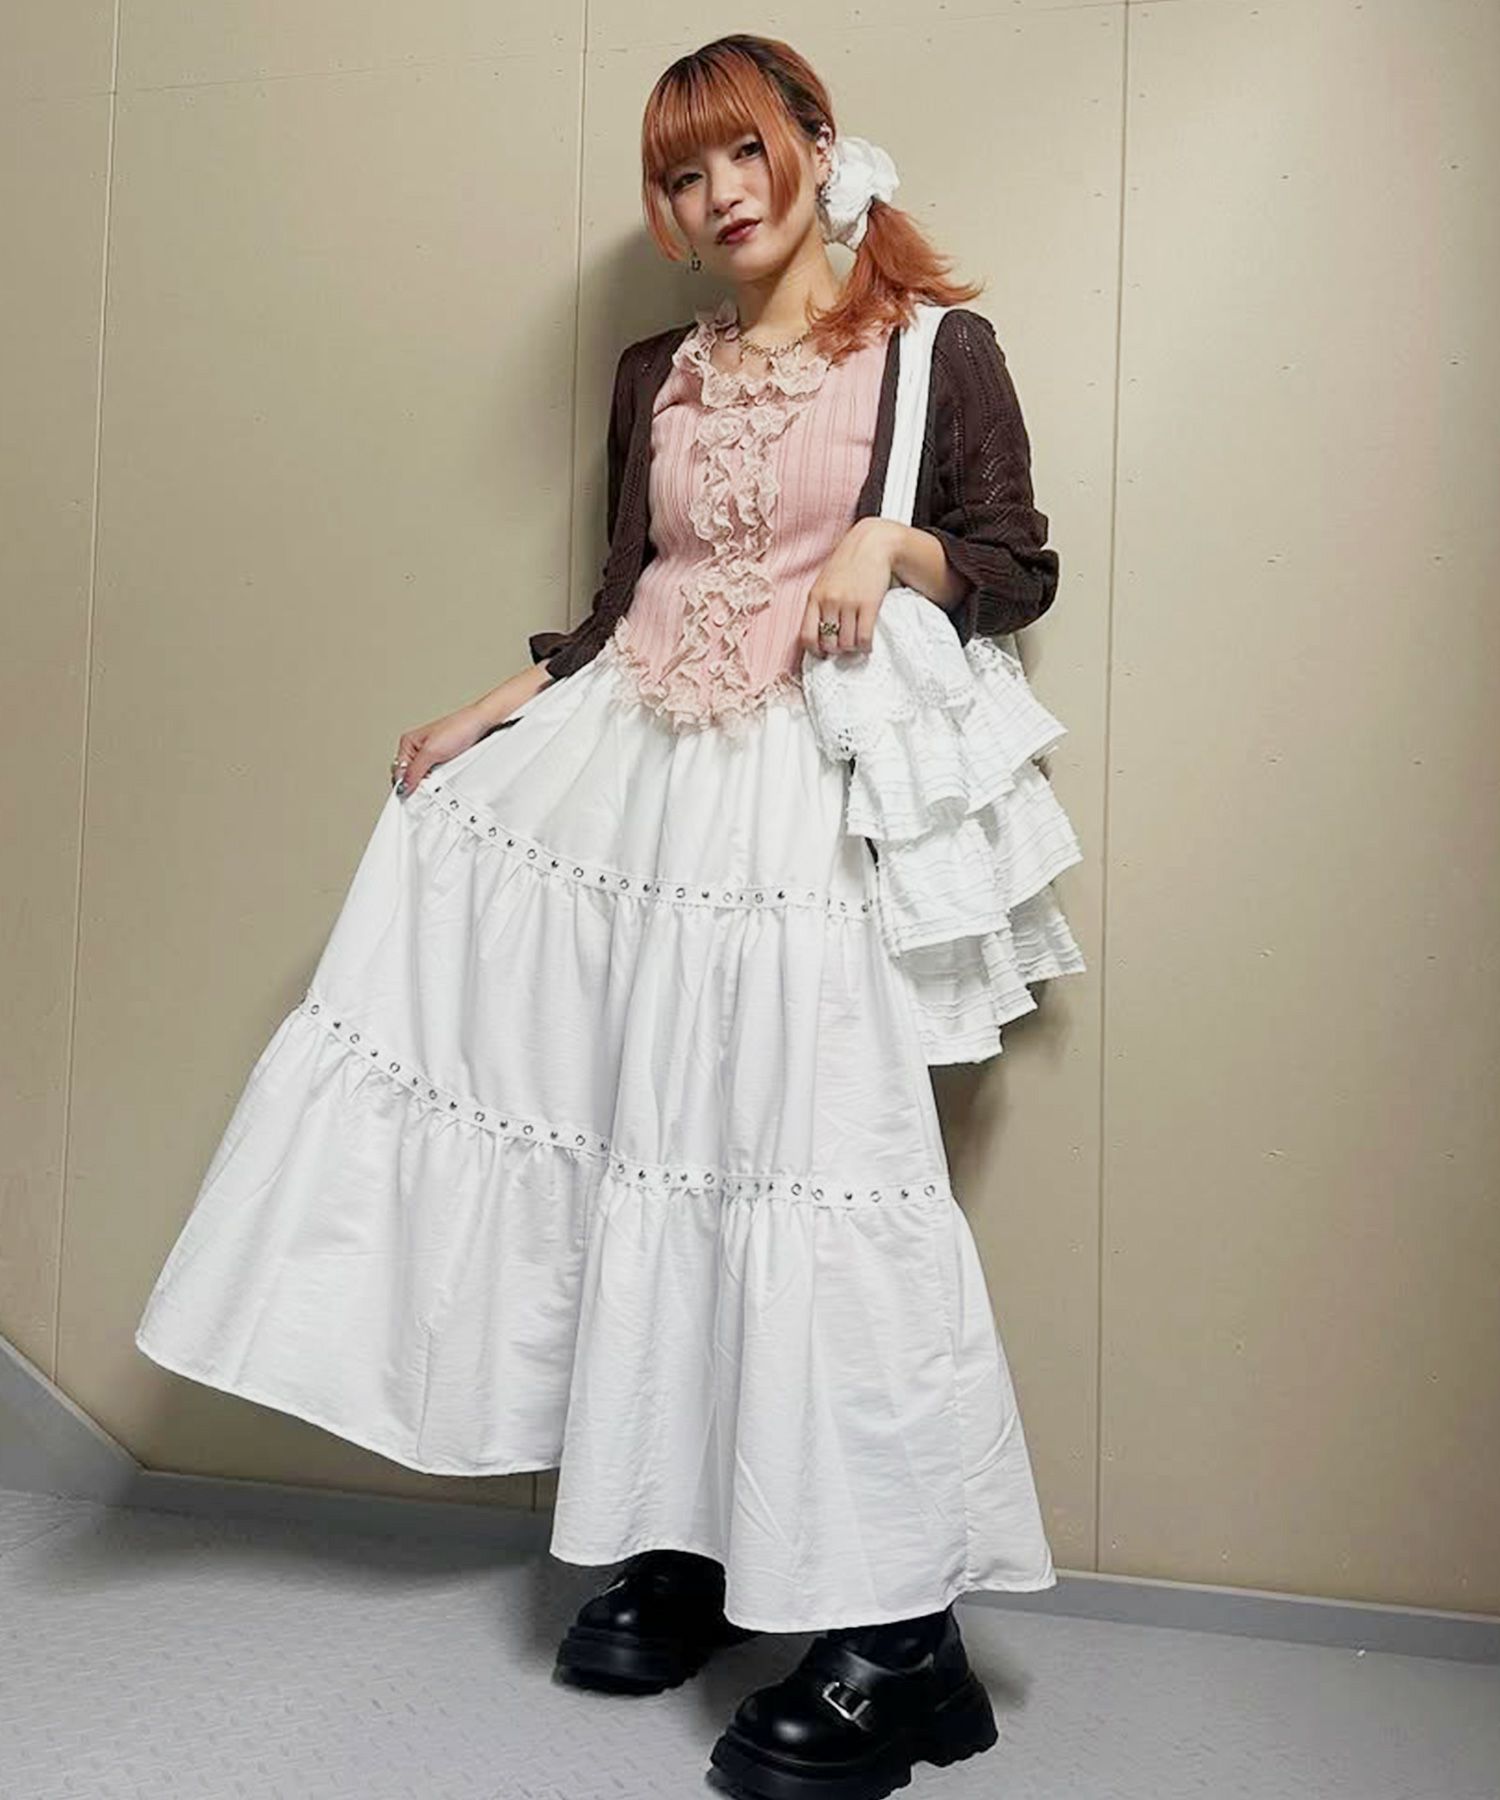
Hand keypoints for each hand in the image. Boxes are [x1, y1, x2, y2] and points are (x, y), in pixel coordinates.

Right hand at [390, 704, 490, 797]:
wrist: (481, 724)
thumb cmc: (458, 728)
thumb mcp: (432, 752)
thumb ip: (415, 770)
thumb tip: (403, 786)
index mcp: (408, 743)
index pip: (398, 771)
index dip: (404, 784)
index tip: (412, 795)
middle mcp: (417, 750)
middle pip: (409, 776)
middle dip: (417, 784)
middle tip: (427, 788)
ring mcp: (430, 757)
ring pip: (423, 778)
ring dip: (429, 784)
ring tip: (438, 781)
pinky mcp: (443, 762)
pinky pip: (435, 777)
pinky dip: (439, 782)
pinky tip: (445, 780)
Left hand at [798, 518, 898, 656]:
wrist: (872, 544)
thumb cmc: (848, 563)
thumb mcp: (825, 581)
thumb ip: (820, 604)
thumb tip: (821, 634)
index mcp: (814, 597)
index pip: (807, 636)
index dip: (815, 651)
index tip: (824, 653)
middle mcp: (829, 601)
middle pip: (829, 643)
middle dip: (837, 650)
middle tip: (845, 646)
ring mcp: (849, 603)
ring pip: (847, 643)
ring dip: (853, 648)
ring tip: (857, 642)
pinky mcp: (868, 605)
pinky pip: (864, 638)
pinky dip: (866, 646)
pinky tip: (868, 643)